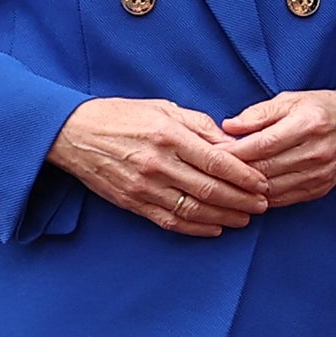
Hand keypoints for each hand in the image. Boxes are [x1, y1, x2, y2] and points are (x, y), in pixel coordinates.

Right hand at [48, 98, 272, 236]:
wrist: (73, 133)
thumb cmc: (122, 116)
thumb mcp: (164, 108)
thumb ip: (200, 126)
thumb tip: (231, 144)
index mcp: (169, 136)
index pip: (217, 162)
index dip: (245, 176)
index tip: (262, 183)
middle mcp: (158, 164)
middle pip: (211, 190)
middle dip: (242, 200)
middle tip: (262, 205)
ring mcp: (144, 186)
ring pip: (194, 210)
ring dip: (224, 217)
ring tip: (245, 219)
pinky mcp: (132, 202)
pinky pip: (170, 221)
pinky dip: (196, 228)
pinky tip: (215, 228)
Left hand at [221, 88, 335, 207]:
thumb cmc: (327, 108)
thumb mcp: (293, 99)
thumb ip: (259, 113)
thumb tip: (228, 127)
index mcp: (307, 124)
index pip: (261, 144)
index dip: (233, 151)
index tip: (212, 152)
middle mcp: (315, 152)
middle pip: (264, 169)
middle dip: (233, 171)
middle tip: (211, 169)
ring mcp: (319, 174)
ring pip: (271, 189)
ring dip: (245, 188)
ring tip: (225, 182)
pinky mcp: (320, 188)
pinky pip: (283, 199)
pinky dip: (262, 197)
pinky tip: (248, 191)